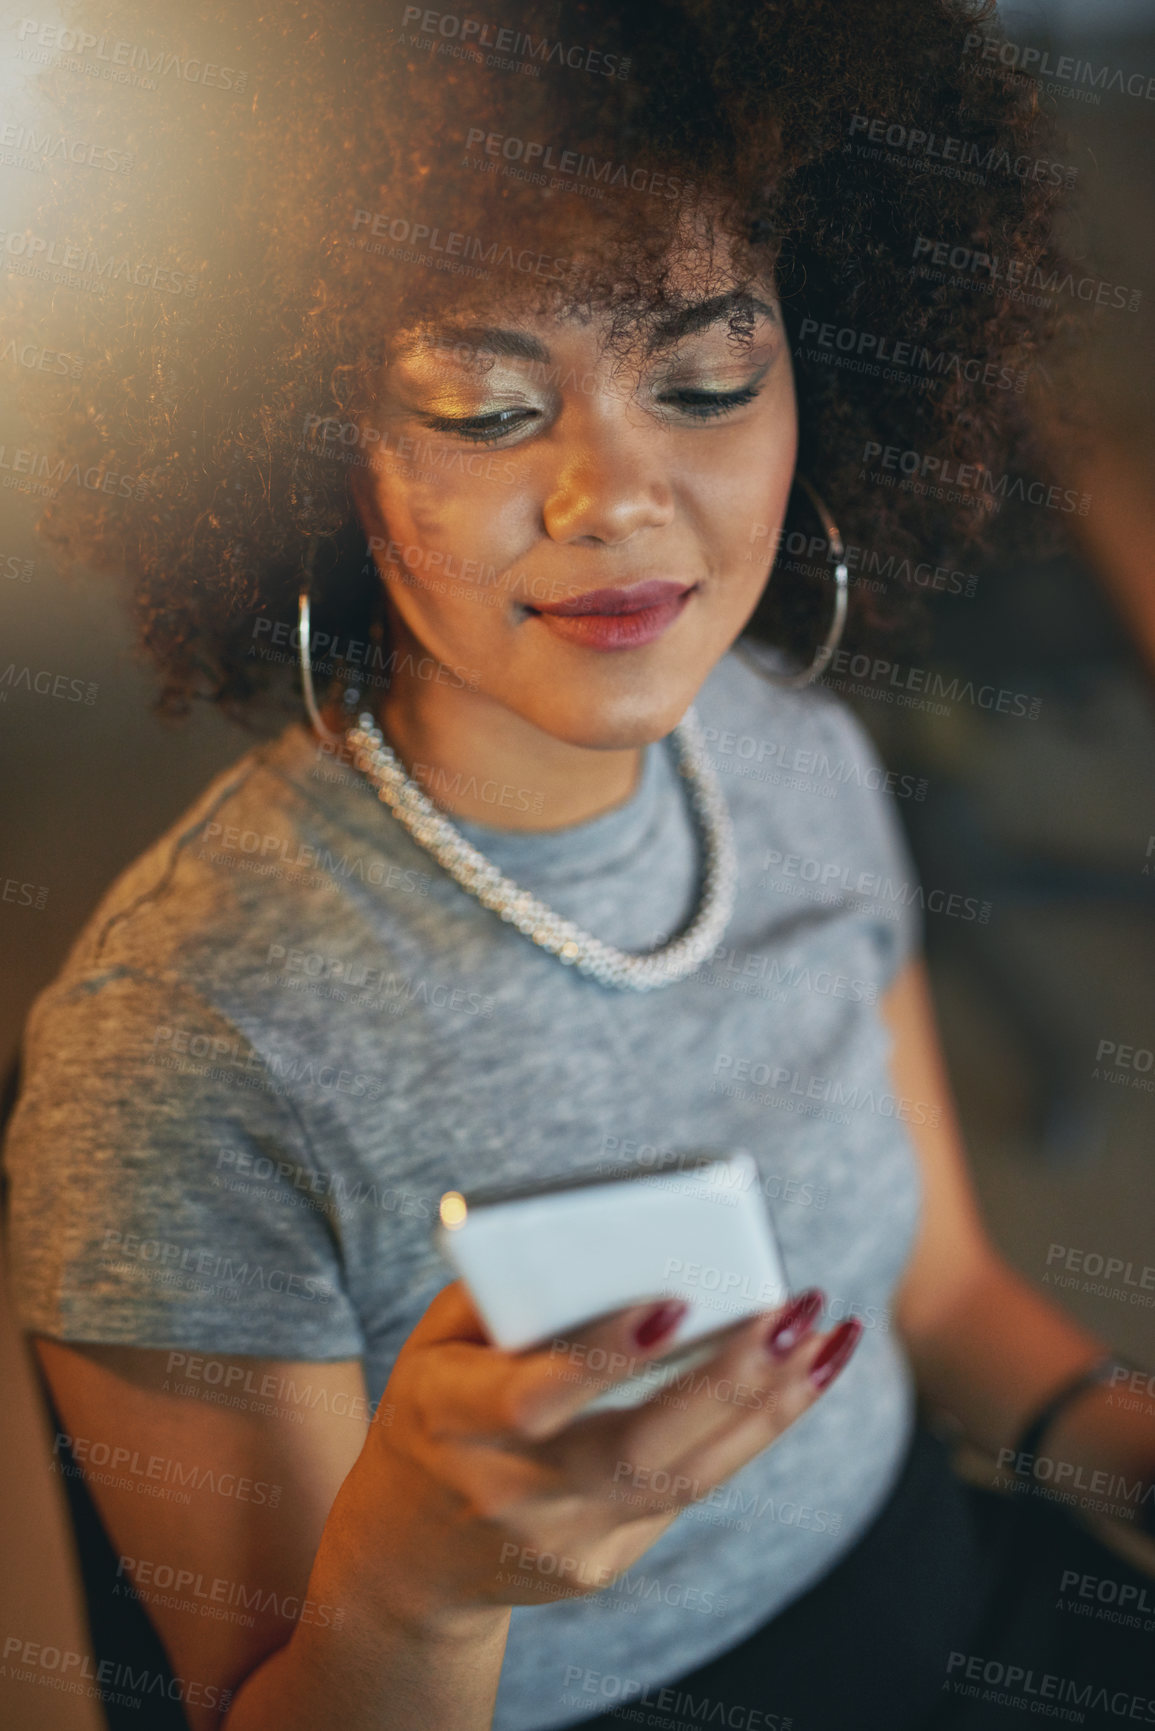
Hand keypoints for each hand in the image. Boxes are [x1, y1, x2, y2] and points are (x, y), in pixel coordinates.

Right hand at [323, 1281, 859, 1635]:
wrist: (409, 1554)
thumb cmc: (432, 1409)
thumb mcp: (435, 1343)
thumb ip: (508, 1294)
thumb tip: (609, 1244)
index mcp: (452, 1422)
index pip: (536, 1400)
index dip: (605, 1356)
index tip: (673, 1304)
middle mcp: (510, 1495)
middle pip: (635, 1450)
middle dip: (725, 1380)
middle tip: (793, 1310)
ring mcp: (560, 1544)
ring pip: (684, 1480)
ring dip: (770, 1407)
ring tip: (832, 1338)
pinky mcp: (600, 1568)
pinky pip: (686, 1492)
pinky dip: (750, 1433)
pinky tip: (802, 1377)